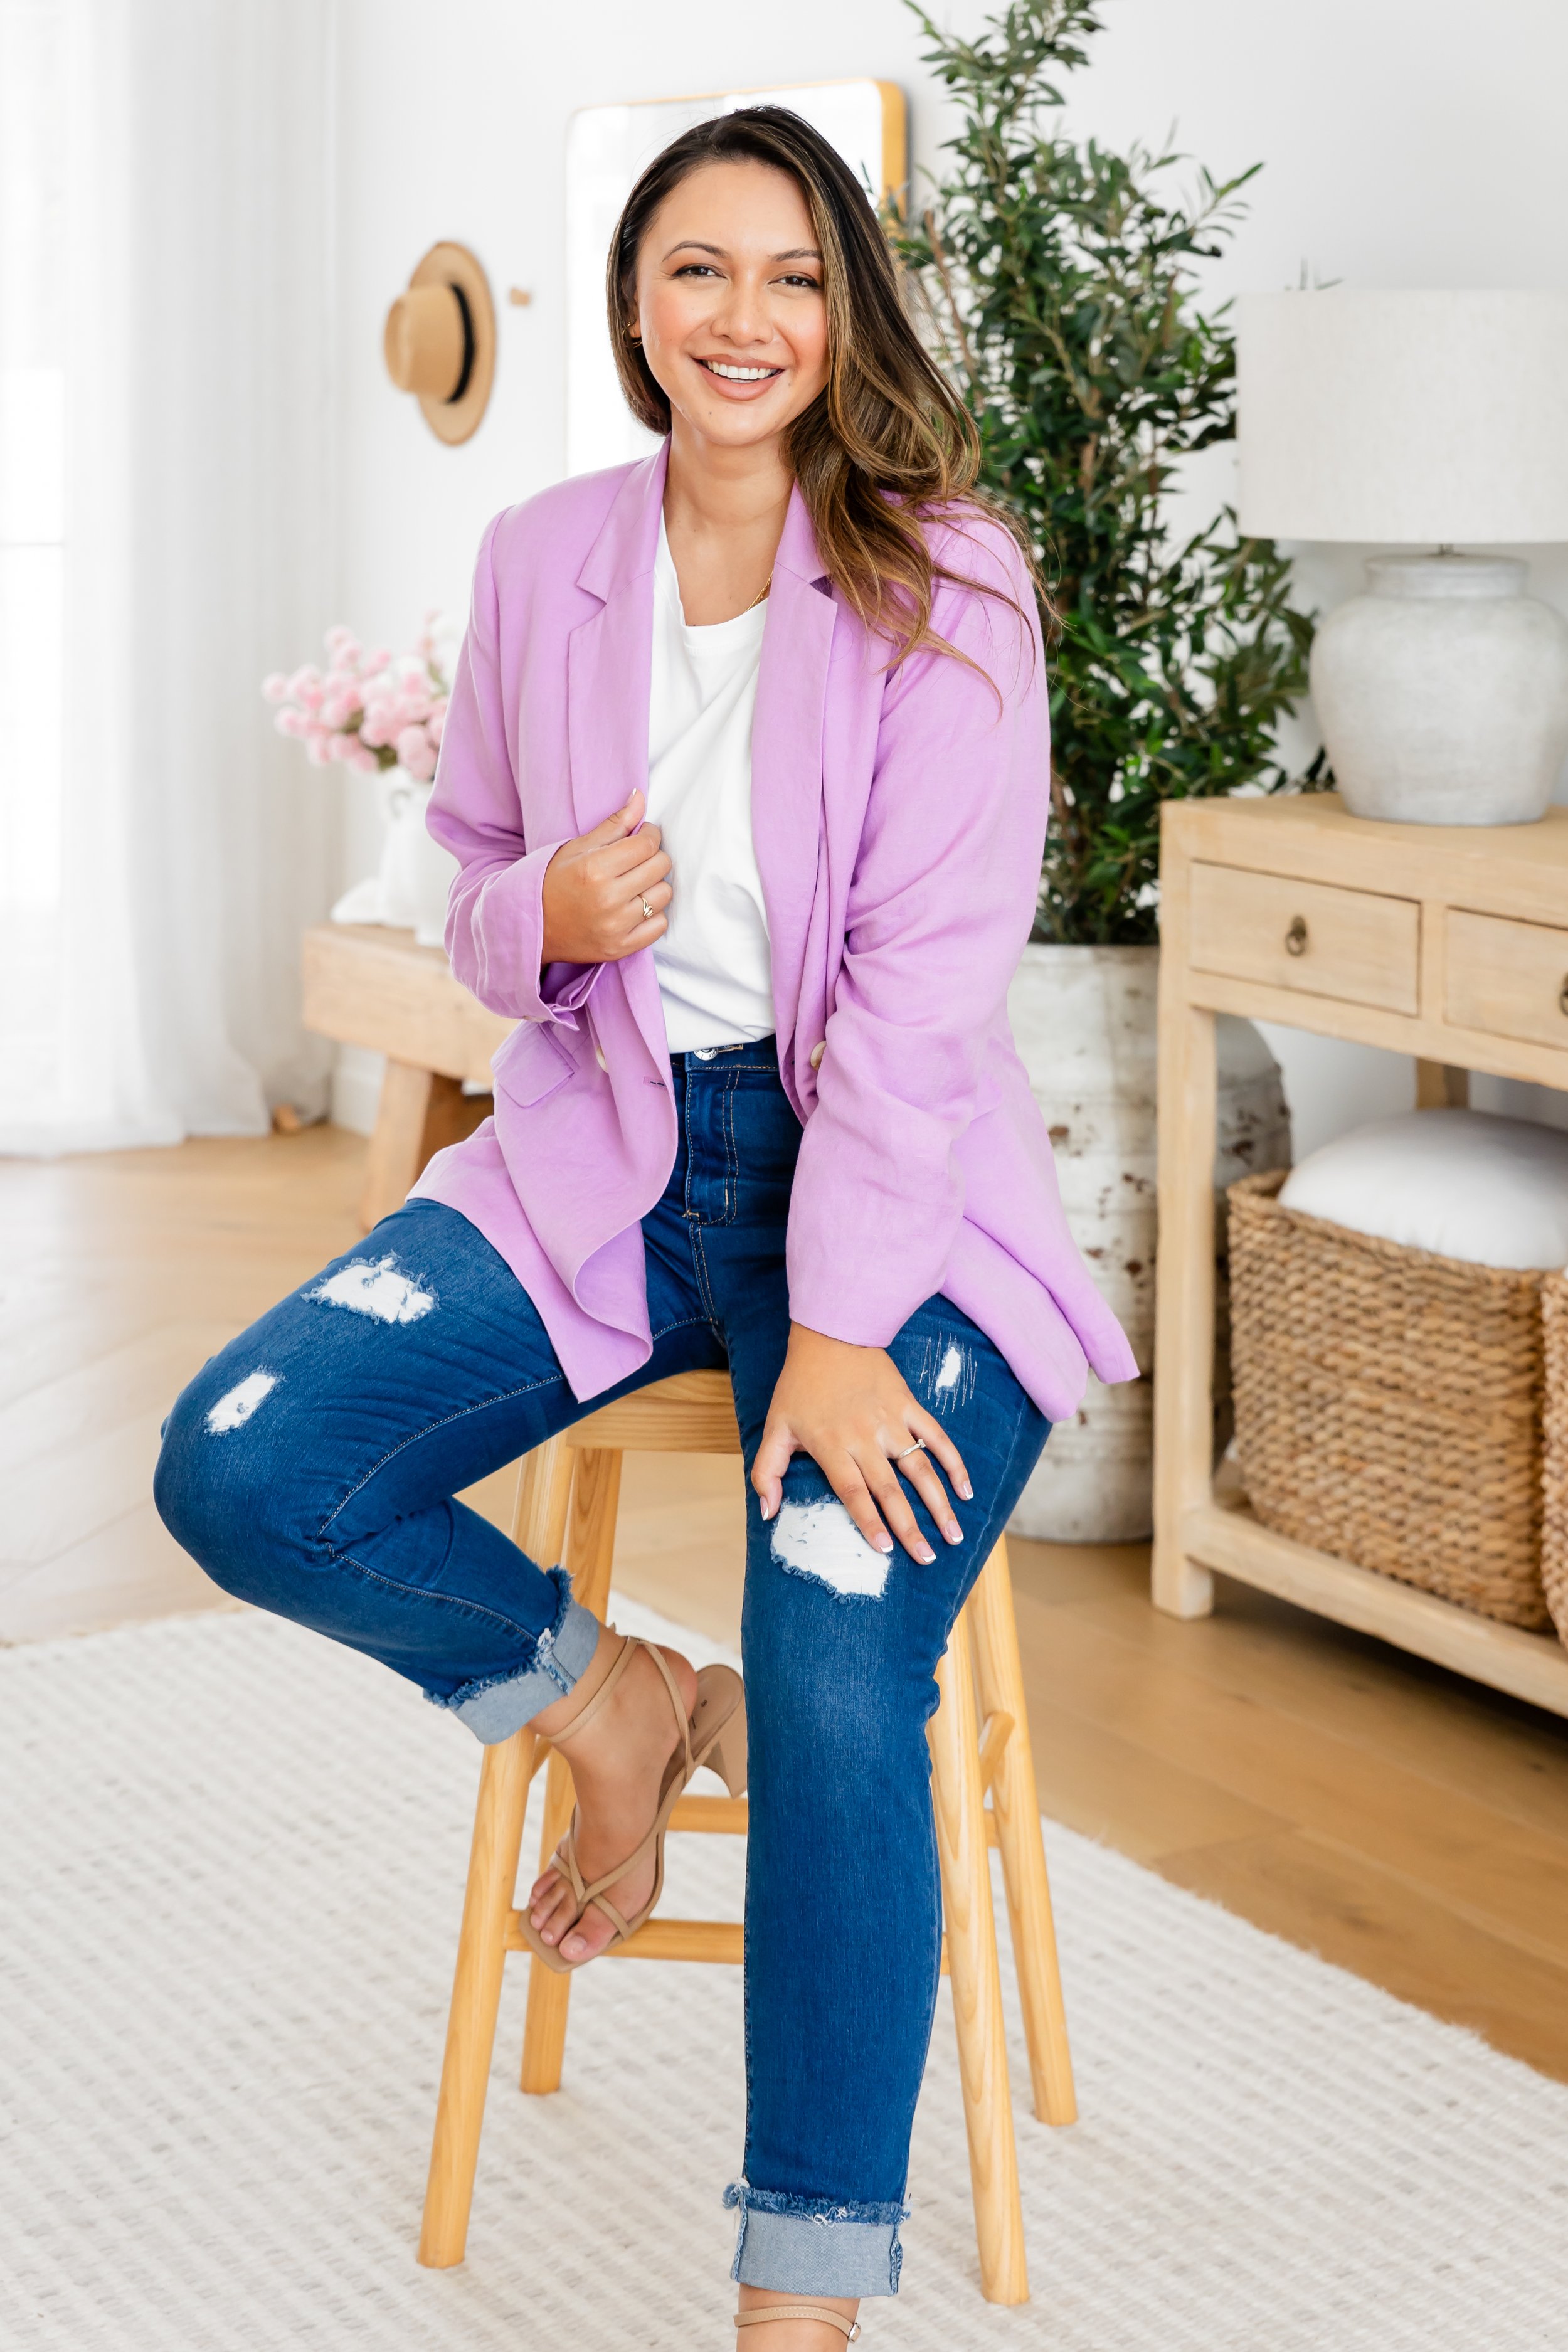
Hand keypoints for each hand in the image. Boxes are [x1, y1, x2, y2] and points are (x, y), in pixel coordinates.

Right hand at [540, 787, 671, 965]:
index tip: (642, 836)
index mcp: (594, 869)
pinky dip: (653, 915)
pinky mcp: (621, 948)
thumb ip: (613, 824)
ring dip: (654, 886)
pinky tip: (635, 908)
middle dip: (653, 857)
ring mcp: (616, 926)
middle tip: (636, 860)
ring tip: (635, 885)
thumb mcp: (576, 848)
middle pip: (661, 866)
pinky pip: (660, 925)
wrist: (533, 928)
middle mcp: (608, 898)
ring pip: (664, 895)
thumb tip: (640, 798)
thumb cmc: (553, 883)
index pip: (647, 844)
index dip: (650, 835)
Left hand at [751, 1324, 973, 1562]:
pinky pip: (936, 1437)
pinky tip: (965, 1490)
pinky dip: (953, 1463)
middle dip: (910, 1527)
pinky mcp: (908, 1405)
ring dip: (939, 1504)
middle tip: (927, 1559)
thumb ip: (766, 1472)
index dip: (871, 1522)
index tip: (886, 1549)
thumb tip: (767, 1512)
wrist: (831, 1333)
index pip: (854, 1492)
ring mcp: (890, 1421)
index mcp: (832, 1446)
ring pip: (920, 1468)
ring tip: (953, 1535)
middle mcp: (864, 1437)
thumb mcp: (775, 1427)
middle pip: (891, 1489)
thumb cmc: (800, 1385)